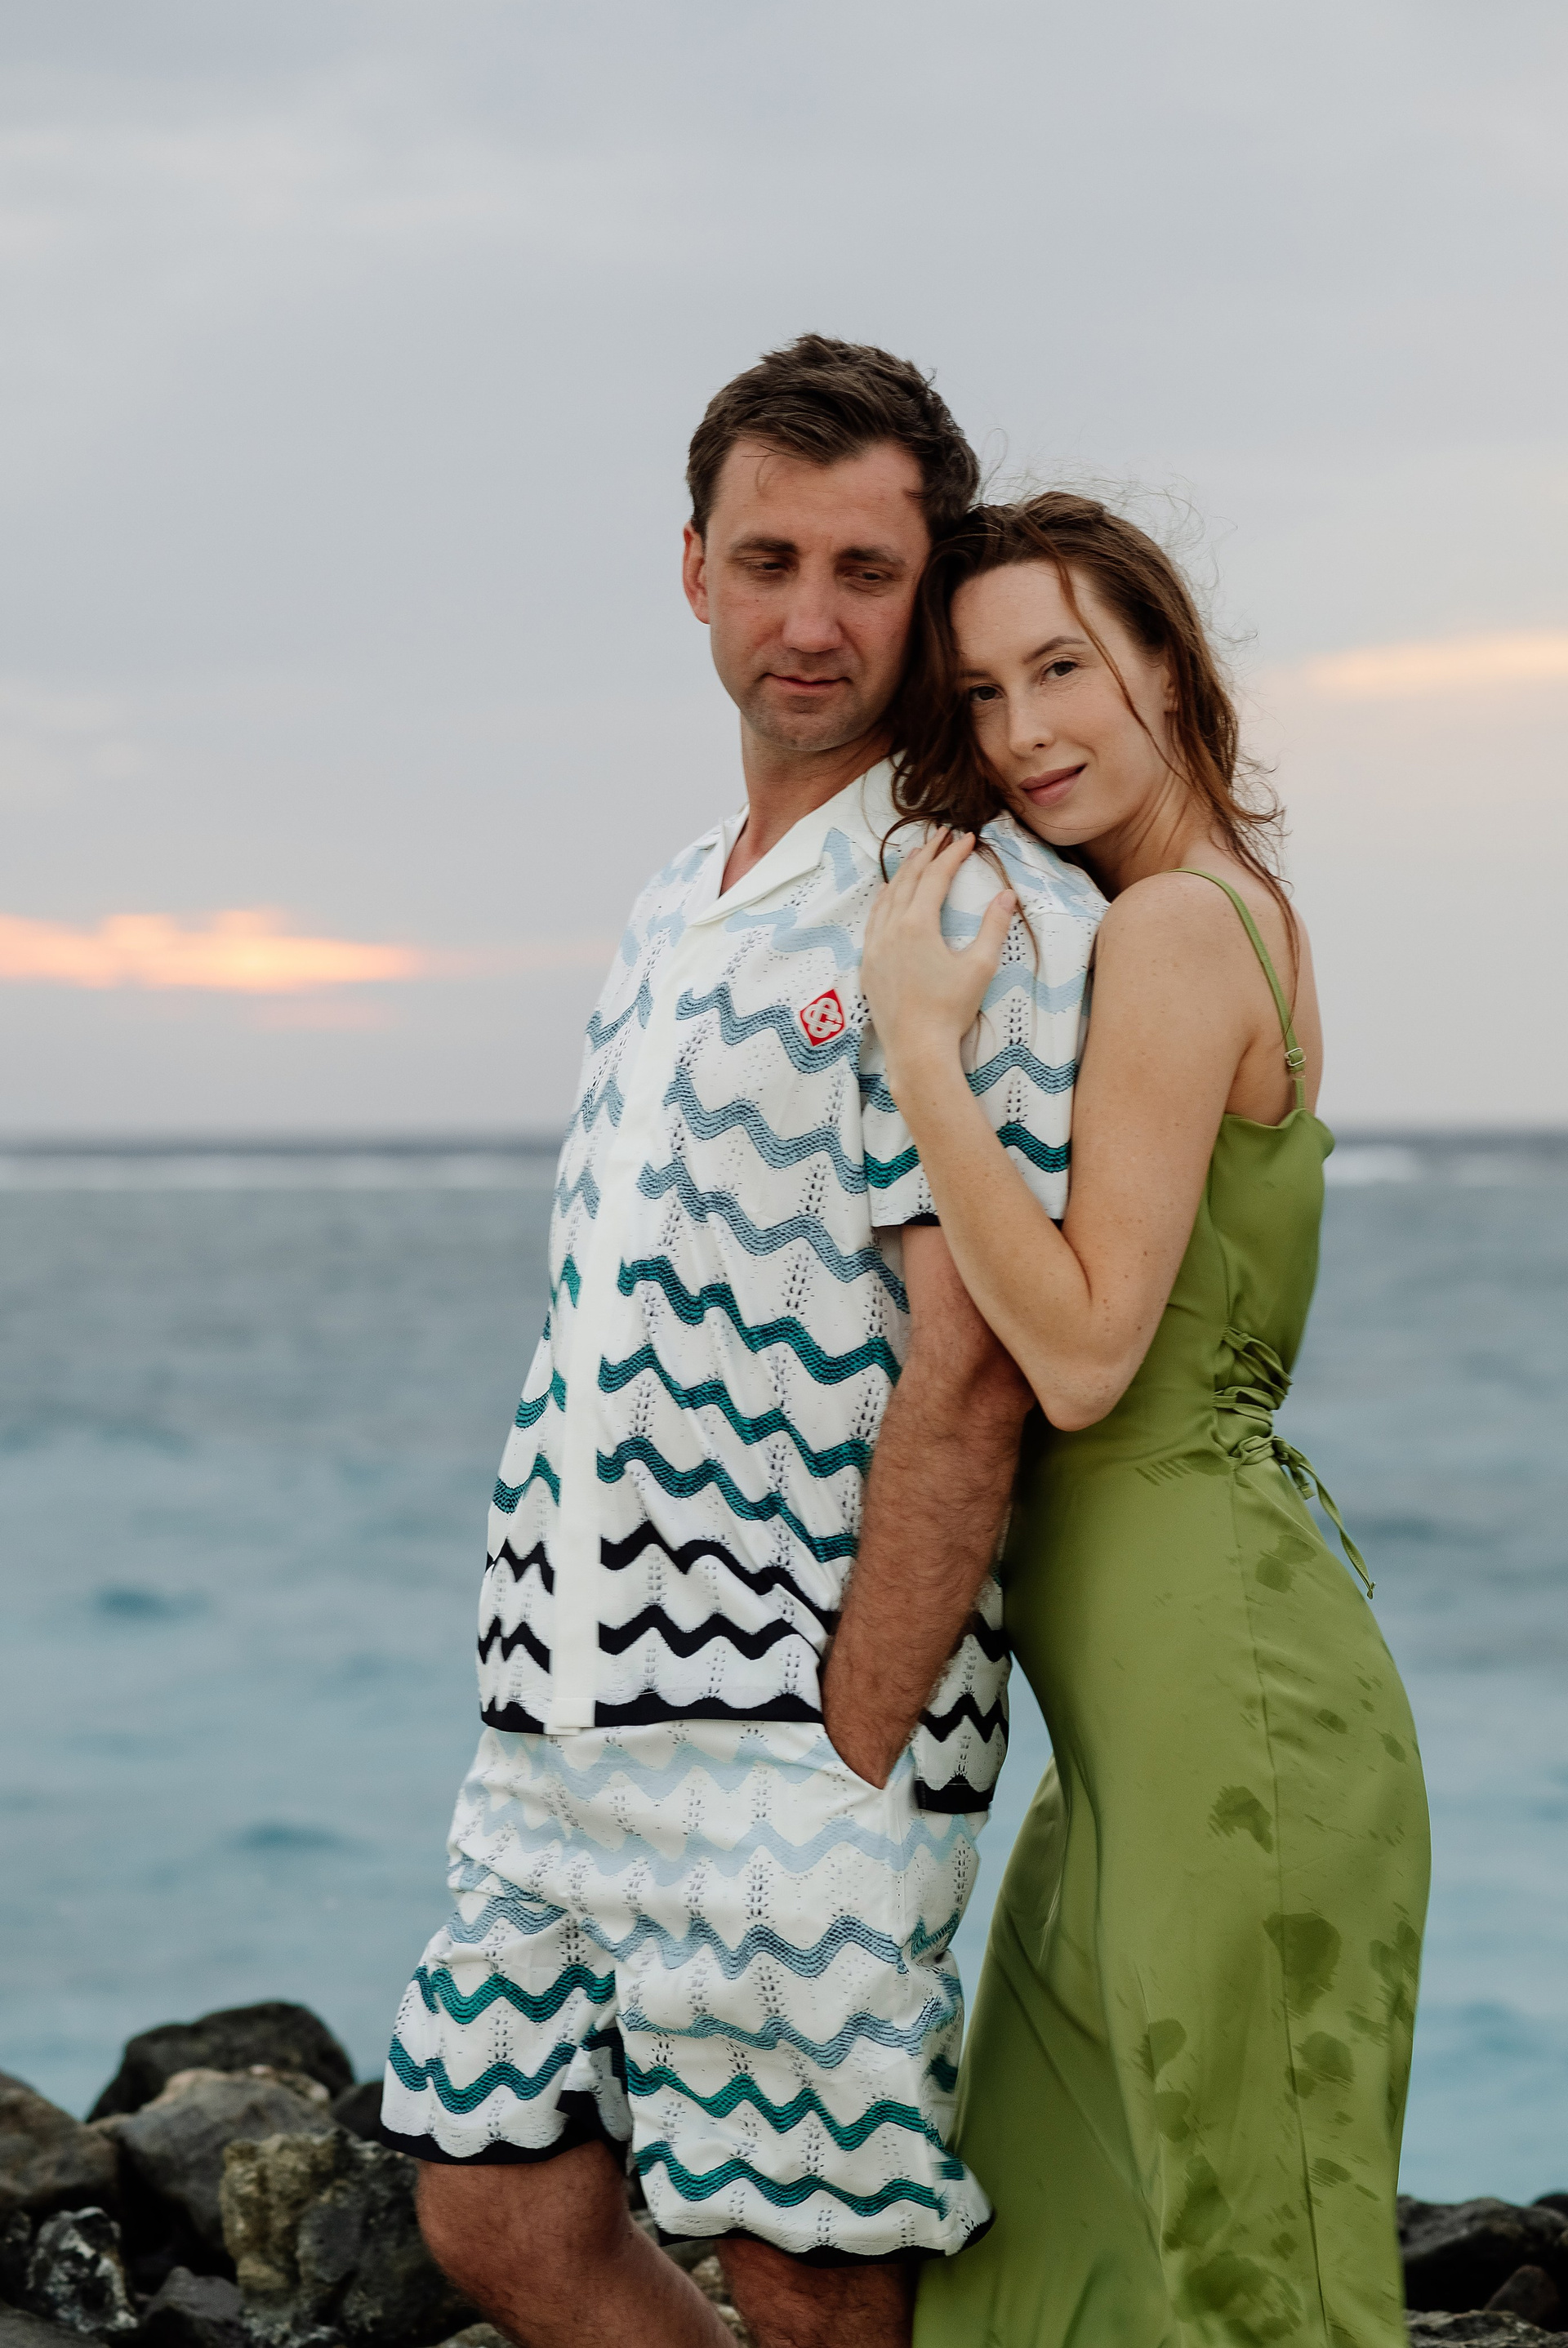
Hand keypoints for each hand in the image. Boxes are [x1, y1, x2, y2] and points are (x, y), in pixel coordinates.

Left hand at [861, 830, 1016, 1084]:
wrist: (916, 1048)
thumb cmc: (951, 1009)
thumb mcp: (980, 967)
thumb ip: (994, 927)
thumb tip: (1007, 895)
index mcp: (918, 924)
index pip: (936, 877)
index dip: (953, 854)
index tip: (968, 838)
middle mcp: (891, 929)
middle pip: (908, 879)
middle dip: (926, 854)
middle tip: (941, 835)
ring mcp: (875, 946)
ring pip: (887, 897)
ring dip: (903, 873)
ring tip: (916, 856)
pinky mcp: (868, 964)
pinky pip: (873, 920)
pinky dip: (884, 900)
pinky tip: (889, 897)